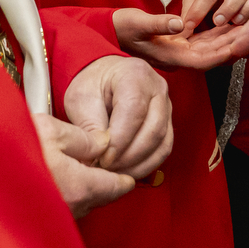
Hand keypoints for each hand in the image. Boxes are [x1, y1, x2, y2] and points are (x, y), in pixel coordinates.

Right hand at [31, 113, 134, 216]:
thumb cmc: (8, 154)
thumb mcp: (51, 132)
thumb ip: (84, 138)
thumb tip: (102, 142)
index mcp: (79, 186)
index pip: (116, 186)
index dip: (124, 176)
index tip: (128, 172)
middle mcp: (69, 207)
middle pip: (99, 197)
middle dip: (105, 183)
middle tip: (106, 169)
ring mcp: (53, 216)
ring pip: (80, 204)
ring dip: (83, 190)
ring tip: (78, 172)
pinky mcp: (37, 220)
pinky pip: (62, 209)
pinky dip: (66, 196)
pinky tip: (55, 182)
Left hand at [64, 55, 171, 178]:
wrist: (102, 79)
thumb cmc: (92, 85)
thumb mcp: (81, 100)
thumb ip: (90, 127)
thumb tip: (97, 157)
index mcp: (135, 75)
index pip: (134, 111)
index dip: (120, 140)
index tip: (102, 158)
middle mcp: (157, 89)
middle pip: (153, 130)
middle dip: (129, 156)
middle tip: (106, 168)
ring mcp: (166, 106)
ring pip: (161, 143)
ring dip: (138, 164)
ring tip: (114, 172)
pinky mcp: (167, 123)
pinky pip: (163, 149)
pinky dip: (146, 165)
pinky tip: (126, 170)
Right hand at [112, 6, 248, 70]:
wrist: (109, 31)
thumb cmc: (120, 27)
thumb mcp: (136, 22)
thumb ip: (158, 23)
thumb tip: (179, 21)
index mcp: (170, 56)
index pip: (204, 60)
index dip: (224, 53)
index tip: (241, 43)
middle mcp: (178, 57)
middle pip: (213, 55)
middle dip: (233, 44)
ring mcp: (179, 52)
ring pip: (211, 48)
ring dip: (229, 39)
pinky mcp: (178, 44)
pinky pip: (204, 42)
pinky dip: (218, 35)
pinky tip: (230, 25)